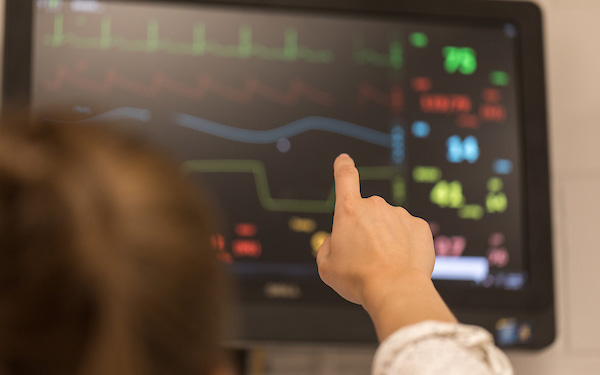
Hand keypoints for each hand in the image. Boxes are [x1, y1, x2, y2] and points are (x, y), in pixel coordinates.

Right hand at [316, 154, 455, 339]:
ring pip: (389, 224)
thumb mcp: (326, 266)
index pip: (345, 177)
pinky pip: (408, 233)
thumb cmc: (359, 279)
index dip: (343, 167)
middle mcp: (375, 206)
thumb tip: (338, 240)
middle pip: (367, 213)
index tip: (344, 160)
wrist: (395, 290)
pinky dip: (404, 245)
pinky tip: (400, 263)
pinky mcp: (419, 227)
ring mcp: (400, 215)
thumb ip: (328, 247)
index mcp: (349, 211)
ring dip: (385, 239)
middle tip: (365, 257)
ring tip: (383, 265)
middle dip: (365, 230)